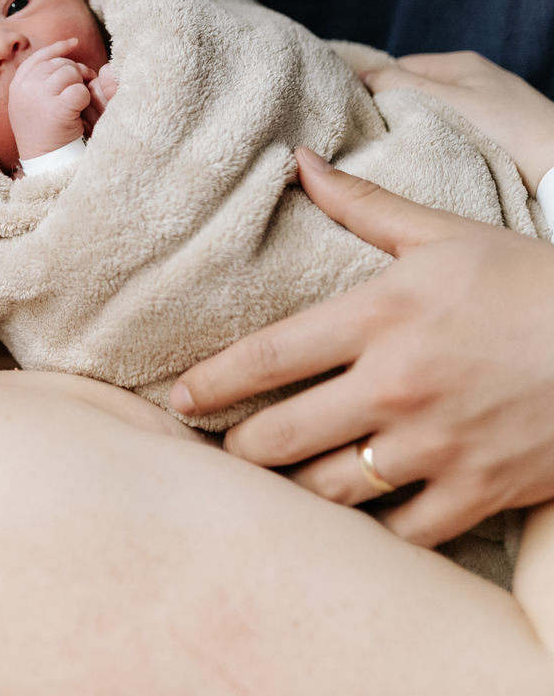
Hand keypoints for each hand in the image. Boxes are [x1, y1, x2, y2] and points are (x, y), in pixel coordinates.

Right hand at [9, 39, 93, 160]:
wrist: (46, 164)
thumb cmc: (47, 135)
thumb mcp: (36, 103)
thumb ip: (44, 79)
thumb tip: (67, 53)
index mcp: (18, 85)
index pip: (38, 57)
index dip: (58, 49)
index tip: (74, 44)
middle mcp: (24, 87)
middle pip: (60, 64)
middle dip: (76, 73)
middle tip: (79, 92)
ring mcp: (37, 97)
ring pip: (70, 74)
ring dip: (80, 88)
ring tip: (74, 108)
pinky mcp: (55, 109)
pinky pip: (79, 91)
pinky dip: (84, 101)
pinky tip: (78, 115)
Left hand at [169, 148, 553, 545]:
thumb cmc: (532, 281)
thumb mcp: (447, 233)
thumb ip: (363, 205)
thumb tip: (299, 161)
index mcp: (380, 316)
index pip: (267, 357)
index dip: (210, 384)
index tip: (177, 399)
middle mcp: (396, 386)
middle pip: (281, 436)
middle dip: (238, 449)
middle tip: (217, 452)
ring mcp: (436, 447)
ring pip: (329, 491)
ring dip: (290, 494)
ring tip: (267, 492)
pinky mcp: (477, 494)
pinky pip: (399, 532)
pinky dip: (368, 533)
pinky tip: (347, 526)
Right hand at [362, 50, 553, 195]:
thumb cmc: (509, 130)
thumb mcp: (445, 102)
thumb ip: (399, 85)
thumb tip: (361, 76)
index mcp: (460, 63)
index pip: (399, 67)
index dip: (375, 90)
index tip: (360, 118)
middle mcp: (476, 78)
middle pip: (419, 91)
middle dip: (397, 111)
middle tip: (381, 138)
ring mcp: (491, 106)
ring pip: (438, 113)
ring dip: (422, 129)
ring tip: (410, 151)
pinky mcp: (503, 133)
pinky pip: (460, 131)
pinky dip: (447, 143)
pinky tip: (443, 159)